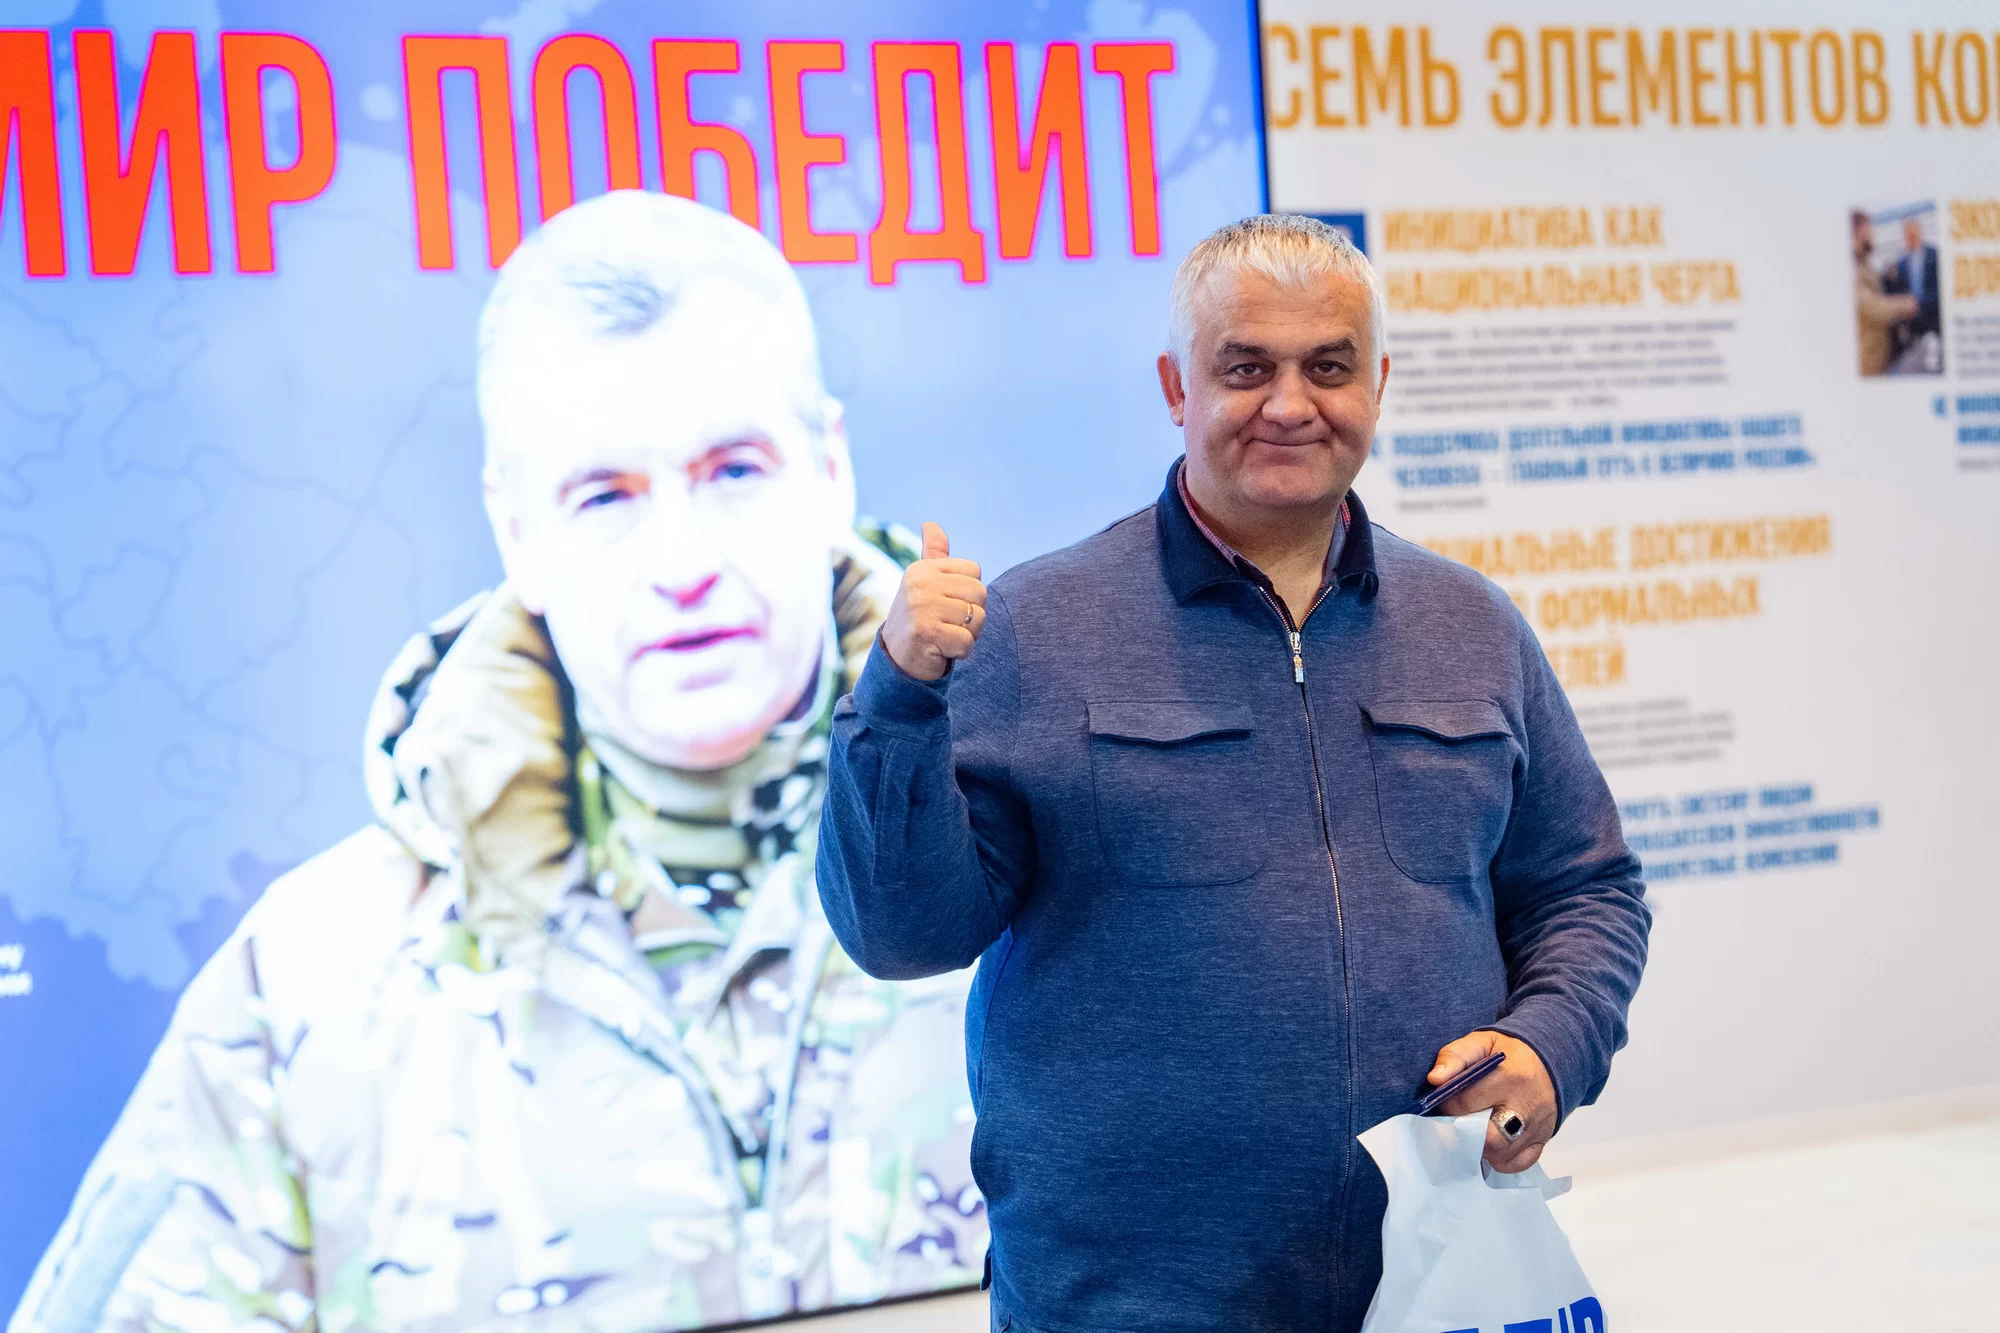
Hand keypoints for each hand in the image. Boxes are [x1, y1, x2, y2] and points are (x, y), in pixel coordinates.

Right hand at [881, 521, 986, 681]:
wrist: (897, 658)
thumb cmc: (918, 617)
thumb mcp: (924, 582)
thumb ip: (934, 554)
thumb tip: (930, 523)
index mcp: (922, 568)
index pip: (975, 572)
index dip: (969, 593)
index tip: (947, 605)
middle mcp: (919, 584)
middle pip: (980, 594)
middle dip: (972, 615)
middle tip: (948, 624)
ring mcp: (921, 608)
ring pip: (977, 619)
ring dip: (967, 634)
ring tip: (944, 636)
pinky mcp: (926, 633)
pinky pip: (967, 642)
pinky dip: (960, 651)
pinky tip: (941, 650)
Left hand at [1426, 1031, 1557, 1173]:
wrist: (1552, 1059)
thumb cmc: (1511, 1052)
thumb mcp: (1482, 1042)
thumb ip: (1455, 1055)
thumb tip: (1435, 1079)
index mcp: (1510, 1077)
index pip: (1467, 1103)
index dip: (1448, 1105)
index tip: (1446, 1102)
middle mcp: (1527, 1105)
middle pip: (1488, 1138)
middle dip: (1465, 1134)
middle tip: (1458, 1124)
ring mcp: (1538, 1126)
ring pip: (1502, 1154)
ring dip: (1481, 1148)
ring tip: (1474, 1132)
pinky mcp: (1543, 1139)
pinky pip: (1519, 1162)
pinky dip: (1502, 1159)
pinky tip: (1493, 1143)